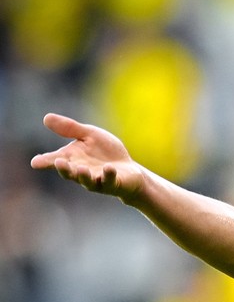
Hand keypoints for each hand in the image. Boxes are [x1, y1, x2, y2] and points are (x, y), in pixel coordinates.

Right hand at [30, 114, 145, 201]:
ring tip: (81, 169)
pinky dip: (108, 175)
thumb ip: (70, 129)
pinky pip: (110, 181)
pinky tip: (109, 168)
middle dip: (64, 169)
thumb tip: (46, 118)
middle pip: (70, 173)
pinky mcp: (114, 184)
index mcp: (73, 160)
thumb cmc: (106, 153)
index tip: (35, 162)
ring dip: (84, 176)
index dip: (45, 162)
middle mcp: (82, 172)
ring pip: (88, 181)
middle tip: (58, 162)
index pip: (55, 161)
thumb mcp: (90, 136)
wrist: (129, 170)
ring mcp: (98, 180)